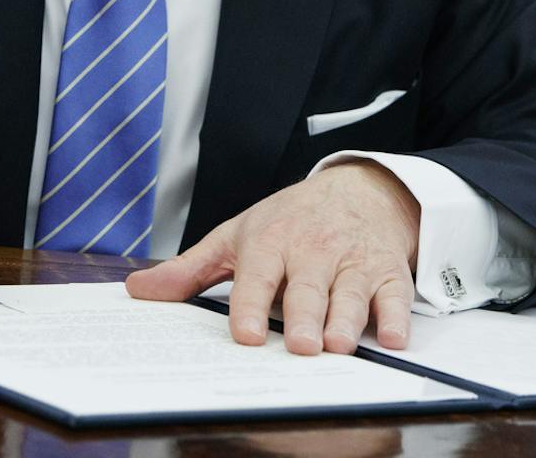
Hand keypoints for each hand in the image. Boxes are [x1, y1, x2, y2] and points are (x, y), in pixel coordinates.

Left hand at [124, 160, 420, 355]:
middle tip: (302, 346)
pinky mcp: (388, 271)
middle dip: (305, 316)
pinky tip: (393, 337)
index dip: (251, 306)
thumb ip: (189, 269)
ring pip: (351, 293)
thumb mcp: (236, 236)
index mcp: (270, 243)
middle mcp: (312, 251)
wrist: (359, 188)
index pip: (257, 277)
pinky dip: (397, 316)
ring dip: (347, 320)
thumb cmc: (289, 220)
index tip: (247, 335)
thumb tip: (138, 291)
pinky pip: (395, 295)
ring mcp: (353, 261)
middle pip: (308, 289)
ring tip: (338, 345)